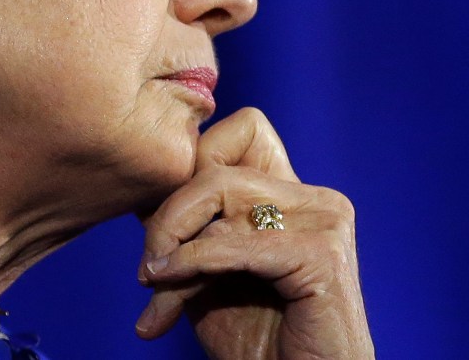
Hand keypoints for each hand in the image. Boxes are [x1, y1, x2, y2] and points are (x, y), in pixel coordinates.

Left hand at [136, 107, 373, 358]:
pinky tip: (166, 293)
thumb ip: (190, 227)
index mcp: (295, 196)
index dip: (193, 163)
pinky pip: (235, 242)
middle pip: (218, 167)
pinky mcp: (323, 254)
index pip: (243, 130)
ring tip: (155, 293)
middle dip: (169, 216)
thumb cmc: (257, 341)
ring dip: (174, 247)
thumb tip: (143, 183)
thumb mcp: (208, 273)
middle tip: (146, 269)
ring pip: (221, 194)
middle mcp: (317, 199)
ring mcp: (325, 221)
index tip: (162, 227)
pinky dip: (191, 263)